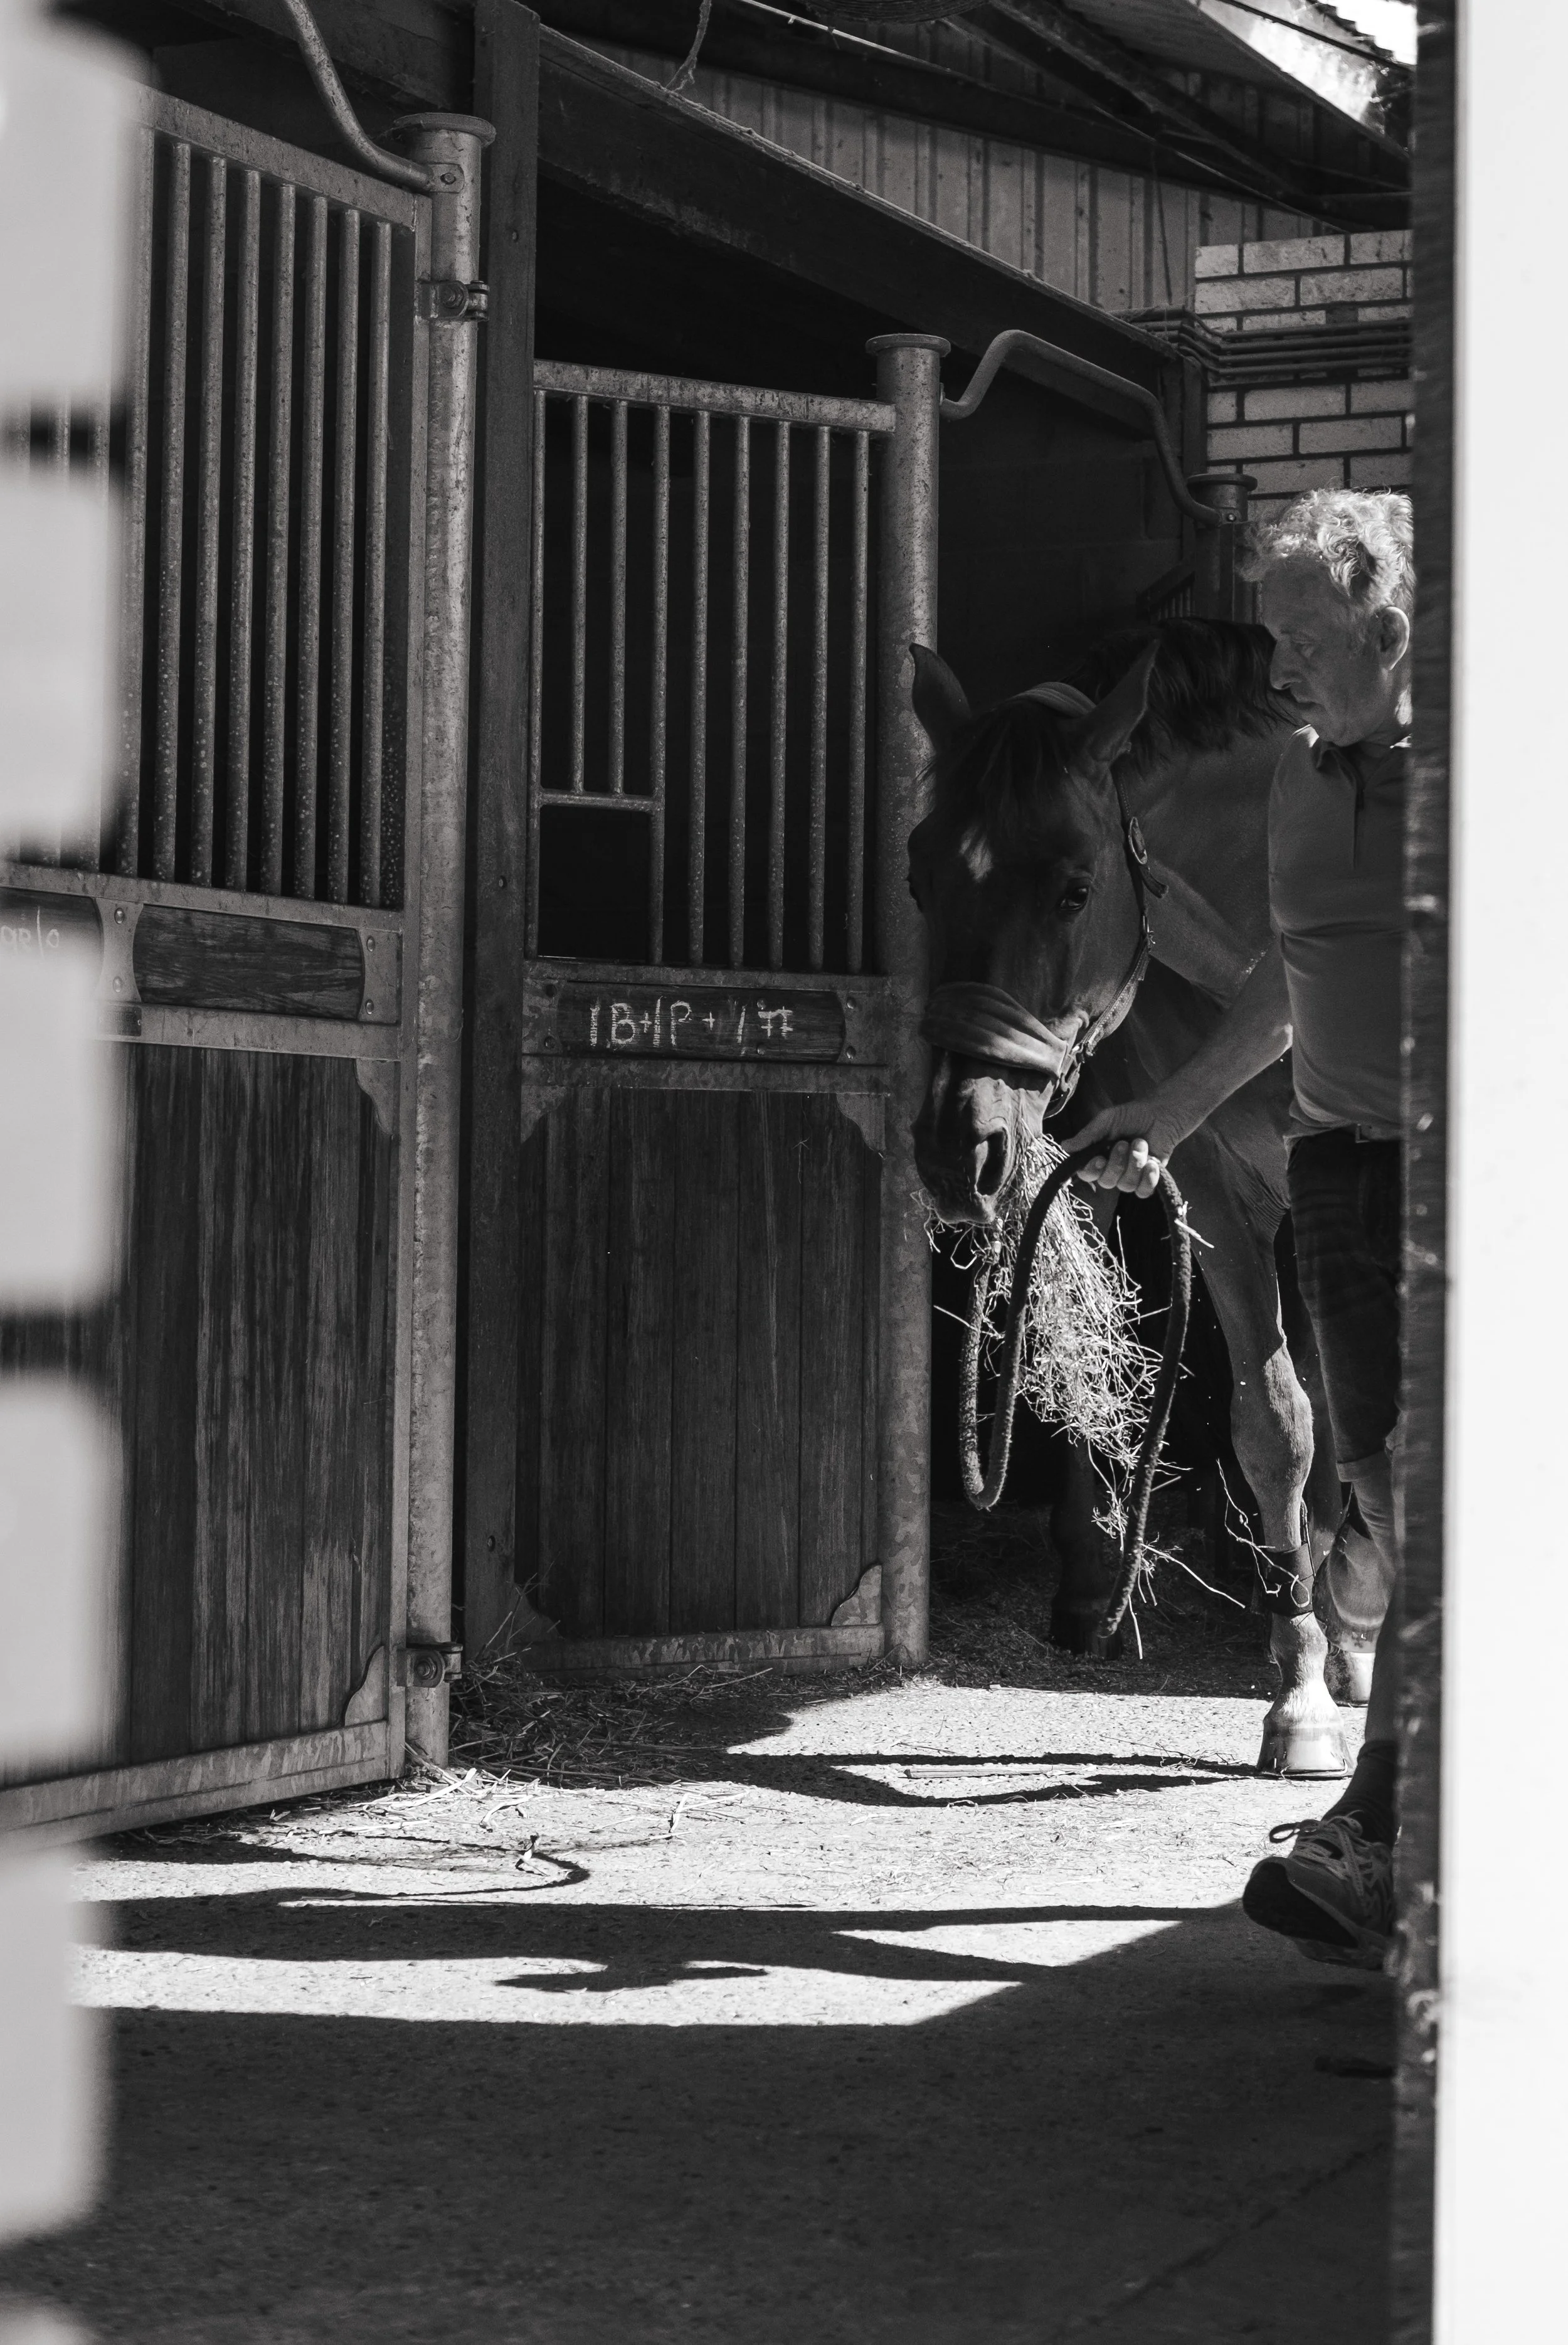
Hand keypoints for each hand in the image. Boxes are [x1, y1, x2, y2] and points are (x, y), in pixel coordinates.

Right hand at [1060, 1095, 1192, 1199]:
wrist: (1162, 1114)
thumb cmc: (1132, 1115)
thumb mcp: (1106, 1120)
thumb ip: (1088, 1135)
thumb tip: (1065, 1147)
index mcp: (1098, 1156)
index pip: (1086, 1173)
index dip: (1092, 1170)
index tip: (1100, 1159)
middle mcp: (1112, 1170)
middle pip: (1107, 1182)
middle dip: (1117, 1163)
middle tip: (1124, 1143)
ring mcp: (1130, 1177)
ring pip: (1126, 1185)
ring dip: (1135, 1163)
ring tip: (1141, 1144)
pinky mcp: (1148, 1181)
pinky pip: (1143, 1192)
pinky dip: (1148, 1178)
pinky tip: (1152, 1163)